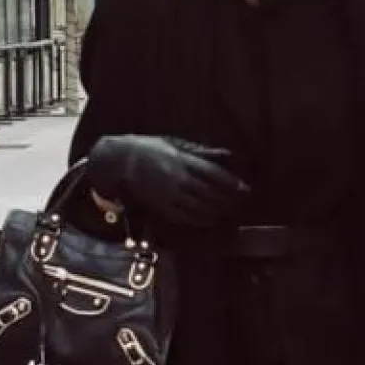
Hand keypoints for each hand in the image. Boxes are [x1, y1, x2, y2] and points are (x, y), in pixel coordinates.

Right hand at [88, 134, 248, 228]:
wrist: (120, 161)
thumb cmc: (148, 149)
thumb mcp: (175, 143)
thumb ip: (200, 152)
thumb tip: (225, 156)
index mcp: (183, 161)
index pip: (215, 175)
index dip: (232, 184)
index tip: (244, 189)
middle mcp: (180, 179)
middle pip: (212, 194)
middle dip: (229, 201)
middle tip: (240, 203)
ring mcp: (171, 196)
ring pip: (202, 208)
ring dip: (218, 212)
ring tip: (228, 212)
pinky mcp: (163, 208)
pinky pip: (187, 218)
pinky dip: (202, 220)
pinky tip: (210, 220)